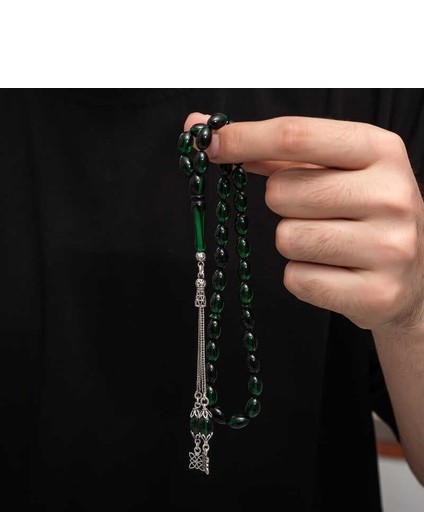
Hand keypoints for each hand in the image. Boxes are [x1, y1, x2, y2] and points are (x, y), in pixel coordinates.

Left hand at [185, 113, 423, 331]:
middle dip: (283, 203)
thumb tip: (207, 132)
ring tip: (329, 244)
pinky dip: (303, 277)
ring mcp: (388, 247)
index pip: (296, 136)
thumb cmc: (366, 214)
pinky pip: (297, 279)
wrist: (415, 276)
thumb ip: (277, 152)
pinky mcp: (375, 293)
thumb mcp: (339, 171)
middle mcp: (391, 194)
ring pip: (286, 238)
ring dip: (294, 243)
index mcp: (381, 151)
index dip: (244, 138)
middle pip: (281, 191)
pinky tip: (334, 272)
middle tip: (316, 213)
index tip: (207, 142)